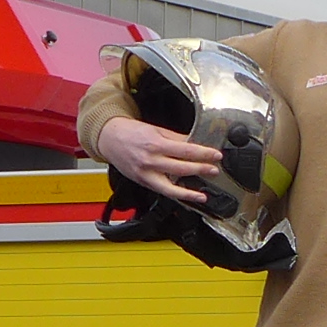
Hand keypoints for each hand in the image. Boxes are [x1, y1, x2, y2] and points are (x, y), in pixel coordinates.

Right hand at [97, 113, 223, 205]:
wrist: (110, 139)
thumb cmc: (132, 132)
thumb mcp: (157, 130)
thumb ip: (177, 138)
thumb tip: (196, 143)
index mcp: (156, 144)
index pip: (186, 150)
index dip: (204, 154)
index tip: (216, 155)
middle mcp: (151, 161)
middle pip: (181, 168)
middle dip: (200, 170)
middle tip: (214, 170)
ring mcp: (146, 174)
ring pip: (170, 187)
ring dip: (189, 192)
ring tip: (203, 195)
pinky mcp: (143, 182)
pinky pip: (162, 192)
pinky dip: (176, 195)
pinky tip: (186, 197)